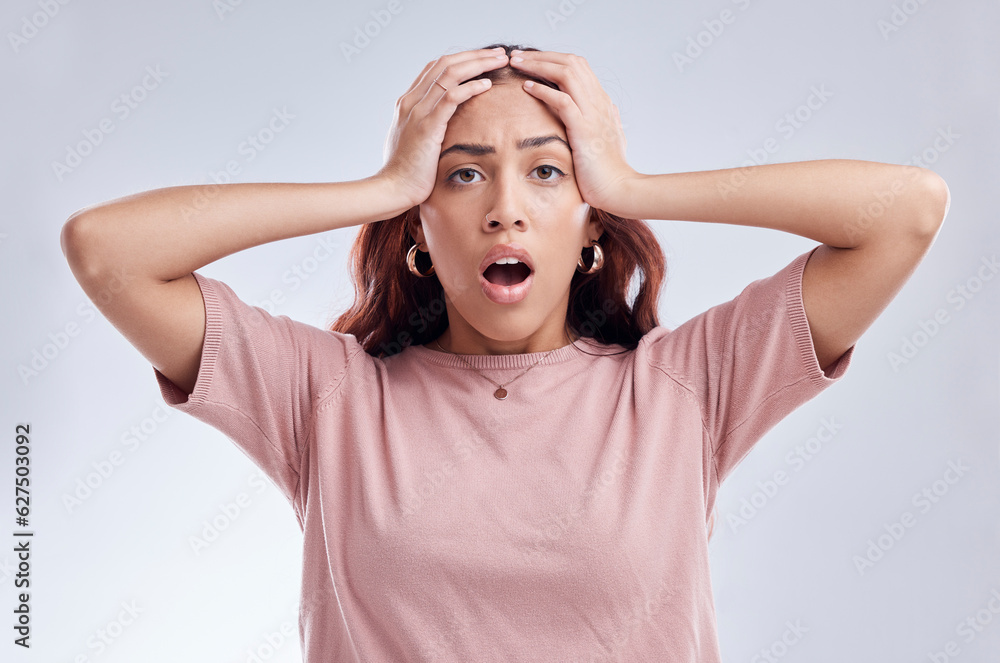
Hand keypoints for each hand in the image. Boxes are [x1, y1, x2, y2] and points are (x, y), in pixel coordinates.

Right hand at [376, 47, 510, 208]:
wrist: (392, 190)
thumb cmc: (406, 173)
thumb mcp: (414, 143)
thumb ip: (425, 128)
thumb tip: (441, 127)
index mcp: (408, 103)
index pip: (435, 68)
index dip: (461, 59)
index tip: (484, 59)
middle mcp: (411, 101)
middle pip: (445, 64)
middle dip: (475, 55)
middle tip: (500, 53)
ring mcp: (417, 112)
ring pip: (450, 74)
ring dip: (478, 64)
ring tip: (500, 61)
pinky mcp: (427, 126)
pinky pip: (451, 97)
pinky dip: (471, 87)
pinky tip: (487, 84)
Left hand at [508, 50, 637, 215]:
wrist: (620, 190)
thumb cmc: (611, 171)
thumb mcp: (612, 139)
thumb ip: (608, 121)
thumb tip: (610, 109)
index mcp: (602, 102)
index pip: (578, 66)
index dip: (553, 59)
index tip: (530, 61)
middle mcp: (599, 101)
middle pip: (570, 62)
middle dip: (541, 56)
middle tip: (517, 56)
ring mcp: (593, 113)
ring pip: (566, 73)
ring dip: (538, 65)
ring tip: (517, 64)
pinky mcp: (584, 129)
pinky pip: (562, 100)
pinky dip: (543, 90)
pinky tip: (526, 87)